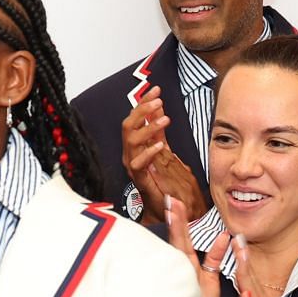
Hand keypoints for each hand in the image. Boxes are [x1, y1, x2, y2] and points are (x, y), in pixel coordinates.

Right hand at [122, 89, 207, 223]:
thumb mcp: (165, 148)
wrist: (169, 208)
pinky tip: (159, 145)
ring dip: (147, 128)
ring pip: (131, 142)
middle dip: (141, 111)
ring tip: (164, 119)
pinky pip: (138, 165)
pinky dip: (147, 153)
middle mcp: (131, 154)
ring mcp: (133, 167)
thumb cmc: (167, 180)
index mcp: (137, 144)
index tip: (156, 88)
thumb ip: (159, 129)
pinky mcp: (140, 181)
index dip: (144, 103)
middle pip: (128, 126)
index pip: (136, 118)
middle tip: (158, 101)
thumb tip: (159, 105)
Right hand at [166, 196, 227, 296]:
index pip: (181, 238)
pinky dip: (216, 253)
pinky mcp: (202, 285)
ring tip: (175, 210)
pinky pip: (212, 267)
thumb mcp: (209, 277)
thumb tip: (222, 238)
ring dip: (179, 230)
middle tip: (170, 200)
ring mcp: (190, 275)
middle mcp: (185, 268)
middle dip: (174, 219)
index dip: (177, 220)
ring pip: (184, 249)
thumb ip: (214, 257)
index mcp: (187, 265)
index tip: (173, 202)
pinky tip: (222, 239)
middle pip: (179, 239)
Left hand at [230, 235, 284, 296]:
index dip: (242, 256)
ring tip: (242, 256)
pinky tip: (246, 293)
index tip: (236, 237)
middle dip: (244, 256)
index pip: (249, 274)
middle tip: (238, 236)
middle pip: (252, 277)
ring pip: (253, 292)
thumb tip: (241, 283)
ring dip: (247, 273)